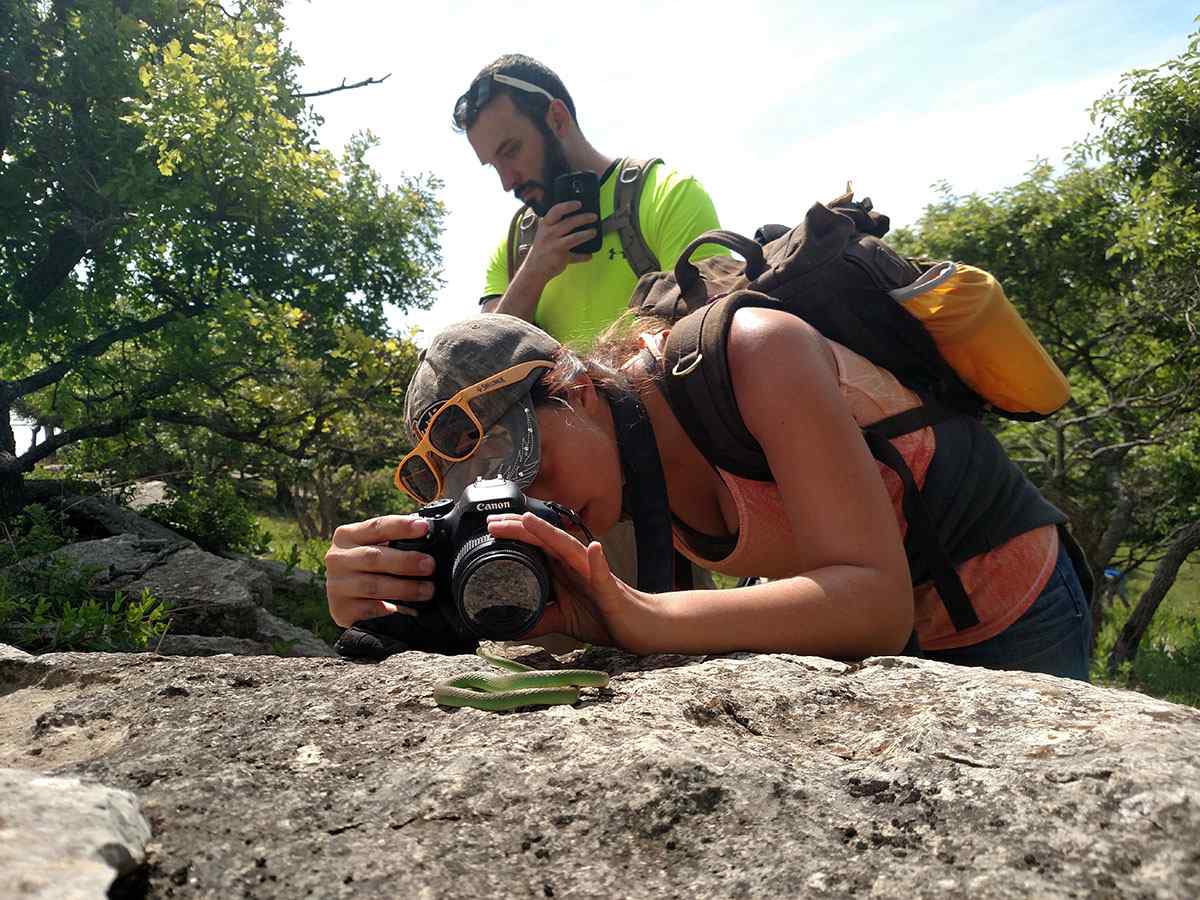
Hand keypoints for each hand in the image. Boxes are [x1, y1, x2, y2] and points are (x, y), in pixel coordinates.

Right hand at [324, 515, 436, 627]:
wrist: (341, 597)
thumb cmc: (367, 564)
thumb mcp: (374, 545)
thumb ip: (394, 538)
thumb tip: (427, 533)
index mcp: (347, 535)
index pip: (376, 527)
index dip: (401, 527)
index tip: (423, 528)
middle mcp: (337, 558)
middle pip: (374, 557)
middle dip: (405, 561)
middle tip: (430, 565)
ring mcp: (336, 585)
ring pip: (374, 586)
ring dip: (405, 588)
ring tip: (427, 590)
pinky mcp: (341, 609)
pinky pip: (369, 609)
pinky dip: (390, 608)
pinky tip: (406, 609)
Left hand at [486, 512, 660, 651]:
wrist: (639, 626)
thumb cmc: (605, 616)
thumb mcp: (562, 621)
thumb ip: (537, 621)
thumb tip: (508, 627)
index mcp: (564, 569)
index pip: (534, 545)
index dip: (513, 535)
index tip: (489, 527)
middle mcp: (577, 565)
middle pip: (546, 540)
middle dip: (520, 529)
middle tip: (494, 522)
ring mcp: (594, 574)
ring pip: (570, 549)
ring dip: (550, 534)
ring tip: (530, 521)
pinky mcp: (611, 589)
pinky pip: (603, 574)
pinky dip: (598, 562)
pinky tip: (594, 549)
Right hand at [520, 200, 598, 282]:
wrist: (534, 269)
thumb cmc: (541, 252)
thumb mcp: (545, 236)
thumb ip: (558, 229)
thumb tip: (574, 224)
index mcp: (545, 225)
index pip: (556, 211)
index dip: (568, 206)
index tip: (578, 204)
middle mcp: (549, 233)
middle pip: (569, 222)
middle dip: (583, 218)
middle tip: (593, 217)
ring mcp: (554, 244)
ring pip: (575, 236)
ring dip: (587, 234)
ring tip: (594, 232)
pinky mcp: (560, 255)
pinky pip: (576, 254)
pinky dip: (584, 255)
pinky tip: (590, 255)